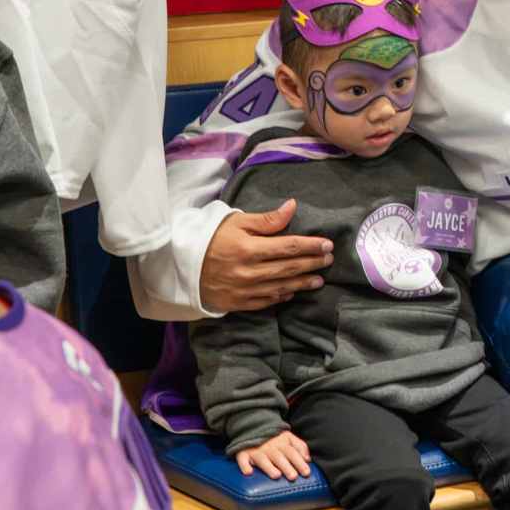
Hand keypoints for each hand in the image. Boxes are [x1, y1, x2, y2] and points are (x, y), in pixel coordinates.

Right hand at [201, 199, 334, 312]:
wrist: (180, 264)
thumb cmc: (210, 237)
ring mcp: (242, 289)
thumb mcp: (236, 221)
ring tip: (319, 279)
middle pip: (288, 268)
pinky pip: (264, 301)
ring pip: (280, 287)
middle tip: (329, 260)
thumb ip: (266, 219)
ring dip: (302, 283)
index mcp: (248, 248)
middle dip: (311, 263)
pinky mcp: (236, 302)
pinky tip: (292, 292)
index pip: (288, 246)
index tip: (327, 244)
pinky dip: (280, 297)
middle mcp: (248, 271)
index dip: (310, 246)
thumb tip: (292, 206)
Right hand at [236, 431, 310, 480]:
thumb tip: (308, 459)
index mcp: (282, 443)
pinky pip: (242, 459)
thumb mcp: (289, 438)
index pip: (292, 452)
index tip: (306, 473)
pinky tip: (248, 472)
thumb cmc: (274, 438)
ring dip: (269, 467)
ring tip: (276, 476)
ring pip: (262, 459)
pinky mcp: (243, 453)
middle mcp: (269, 447)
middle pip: (279, 457)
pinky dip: (244, 466)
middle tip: (293, 477)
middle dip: (286, 466)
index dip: (299, 462)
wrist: (252, 426)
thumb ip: (300, 446)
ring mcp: (255, 450)